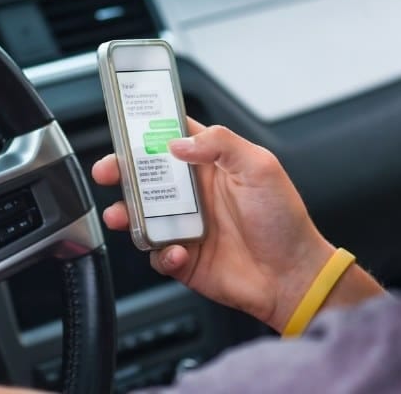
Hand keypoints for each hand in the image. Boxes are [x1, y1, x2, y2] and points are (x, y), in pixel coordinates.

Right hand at [93, 119, 335, 331]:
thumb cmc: (284, 220)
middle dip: (121, 170)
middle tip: (108, 170)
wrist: (292, 276)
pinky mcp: (183, 258)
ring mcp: (185, 225)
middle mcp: (193, 193)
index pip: (172, 137)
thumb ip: (220, 143)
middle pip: (145, 175)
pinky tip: (177, 251)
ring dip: (126, 213)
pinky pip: (157, 254)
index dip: (147, 130)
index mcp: (211, 165)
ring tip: (122, 215)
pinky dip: (161, 253)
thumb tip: (178, 143)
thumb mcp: (260, 167)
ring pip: (141, 215)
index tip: (125, 125)